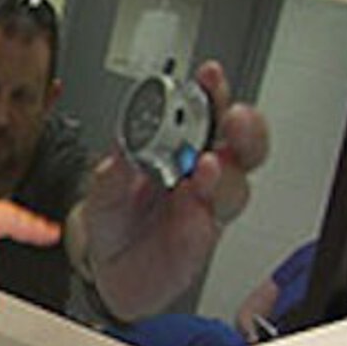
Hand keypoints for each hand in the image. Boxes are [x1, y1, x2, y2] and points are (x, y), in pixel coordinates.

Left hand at [78, 61, 269, 320]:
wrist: (109, 269)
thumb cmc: (115, 221)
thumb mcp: (101, 192)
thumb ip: (110, 176)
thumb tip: (116, 156)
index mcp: (179, 149)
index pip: (205, 113)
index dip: (212, 93)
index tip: (209, 76)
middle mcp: (200, 174)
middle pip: (242, 146)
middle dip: (244, 128)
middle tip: (233, 118)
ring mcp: (205, 205)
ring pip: (236, 184)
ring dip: (225, 172)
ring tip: (207, 165)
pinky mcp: (201, 237)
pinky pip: (212, 223)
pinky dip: (204, 211)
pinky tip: (195, 203)